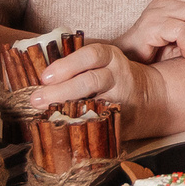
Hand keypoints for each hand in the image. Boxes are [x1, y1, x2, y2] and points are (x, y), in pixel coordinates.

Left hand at [36, 41, 160, 132]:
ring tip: (46, 115)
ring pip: (95, 105)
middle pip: (90, 81)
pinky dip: (80, 128)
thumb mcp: (101, 62)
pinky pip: (100, 125)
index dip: (66, 65)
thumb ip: (75, 65)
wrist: (150, 97)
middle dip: (61, 90)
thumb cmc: (112, 76)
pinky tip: (62, 130)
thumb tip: (34, 71)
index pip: (90, 55)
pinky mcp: (122, 120)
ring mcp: (121, 99)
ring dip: (67, 111)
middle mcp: (118, 76)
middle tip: (36, 99)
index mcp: (110, 57)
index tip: (45, 76)